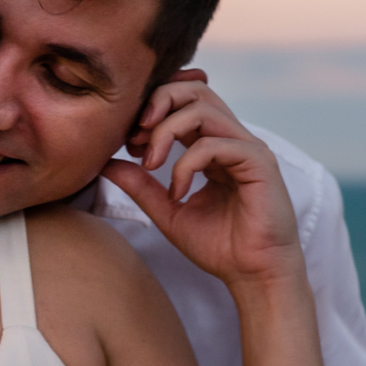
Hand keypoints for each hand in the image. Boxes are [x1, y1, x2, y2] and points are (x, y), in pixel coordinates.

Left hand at [104, 80, 304, 290]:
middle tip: (134, 136)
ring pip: (203, 109)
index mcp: (212, 145)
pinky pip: (215, 144)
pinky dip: (186, 164)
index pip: (182, 102)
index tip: (127, 142)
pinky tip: (177, 192)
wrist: (254, 276)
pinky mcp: (259, 162)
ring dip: (166, 131)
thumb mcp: (167, 210)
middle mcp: (232, 139)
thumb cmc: (218, 246)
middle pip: (195, 89)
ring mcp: (248, 147)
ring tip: (150, 163)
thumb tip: (105, 162)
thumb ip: (139, 185)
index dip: (150, 111)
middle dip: (157, 102)